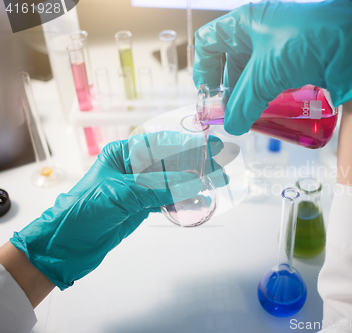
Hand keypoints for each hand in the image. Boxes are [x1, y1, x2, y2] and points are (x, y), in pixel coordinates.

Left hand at [10, 132, 225, 289]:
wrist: (64, 246)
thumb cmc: (82, 212)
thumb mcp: (121, 195)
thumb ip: (157, 188)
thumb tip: (192, 183)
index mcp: (122, 153)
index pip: (162, 143)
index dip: (188, 144)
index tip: (211, 145)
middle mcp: (132, 167)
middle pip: (171, 161)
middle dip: (197, 163)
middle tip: (221, 166)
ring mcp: (137, 187)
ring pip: (172, 181)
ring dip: (194, 182)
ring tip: (218, 183)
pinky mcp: (140, 206)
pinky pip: (166, 199)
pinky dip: (183, 200)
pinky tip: (199, 201)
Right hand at [193, 0, 351, 134]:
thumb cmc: (304, 44)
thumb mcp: (266, 76)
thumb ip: (243, 103)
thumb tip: (233, 125)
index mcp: (245, 22)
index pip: (209, 41)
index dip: (203, 68)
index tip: (208, 94)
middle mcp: (260, 29)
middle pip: (230, 58)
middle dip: (228, 86)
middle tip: (231, 110)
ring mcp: (280, 42)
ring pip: (253, 68)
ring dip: (249, 92)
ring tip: (250, 113)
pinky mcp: (297, 56)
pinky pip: (273, 74)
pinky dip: (267, 91)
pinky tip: (270, 106)